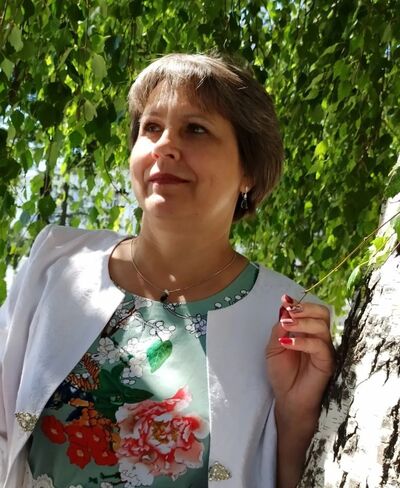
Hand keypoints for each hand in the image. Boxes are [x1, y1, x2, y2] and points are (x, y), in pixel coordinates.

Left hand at [265, 294, 334, 415]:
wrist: (287, 397)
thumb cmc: (282, 372)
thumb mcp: (274, 346)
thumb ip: (279, 329)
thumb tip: (284, 309)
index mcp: (307, 330)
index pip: (311, 310)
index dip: (299, 303)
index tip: (285, 301)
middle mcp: (318, 336)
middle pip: (323, 312)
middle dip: (305, 308)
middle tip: (289, 312)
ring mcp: (324, 348)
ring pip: (322, 326)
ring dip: (302, 323)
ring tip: (285, 326)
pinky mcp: (327, 362)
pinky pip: (319, 346)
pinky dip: (303, 341)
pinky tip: (287, 344)